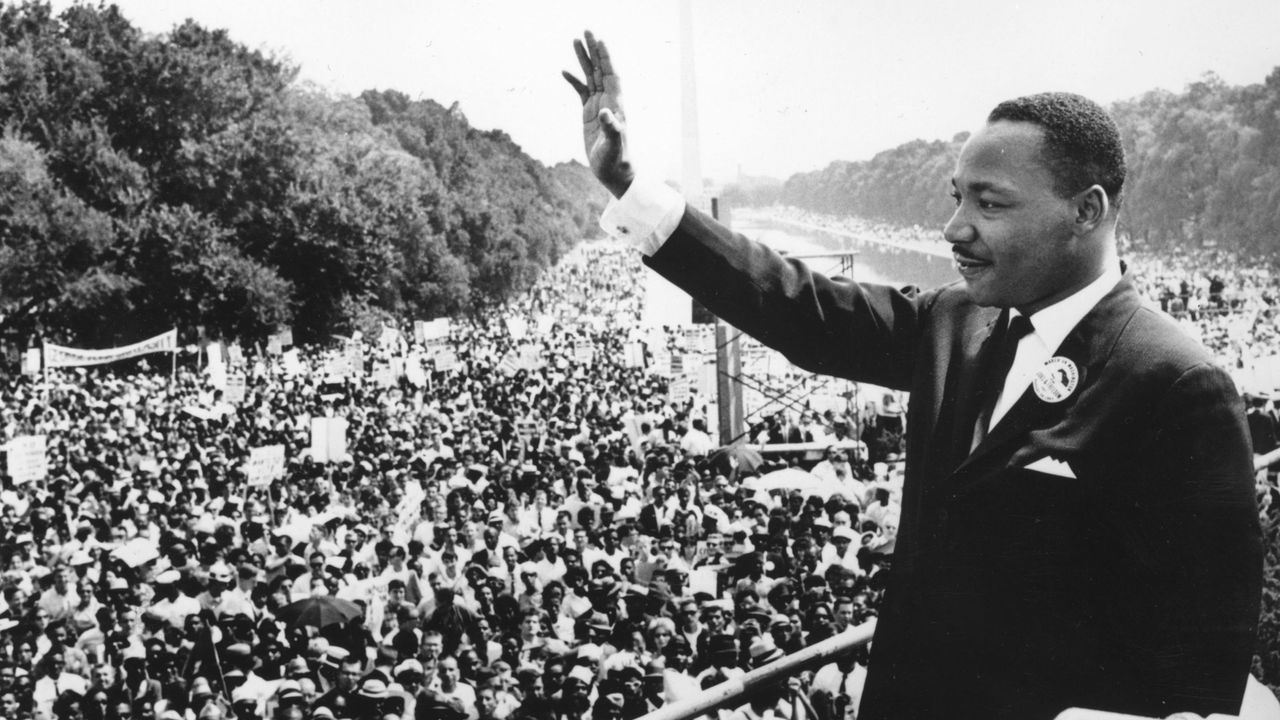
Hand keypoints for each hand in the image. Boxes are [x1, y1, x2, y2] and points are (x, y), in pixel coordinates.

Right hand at [563, 31, 633, 197]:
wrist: (613, 171)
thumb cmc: (616, 159)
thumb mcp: (613, 145)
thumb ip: (611, 128)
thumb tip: (605, 113)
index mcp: (616, 104)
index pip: (611, 75)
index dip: (606, 58)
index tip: (600, 41)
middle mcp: (608, 101)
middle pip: (601, 70)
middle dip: (593, 50)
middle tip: (586, 31)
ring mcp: (598, 105)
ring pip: (591, 77)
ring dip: (583, 59)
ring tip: (575, 41)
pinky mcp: (589, 114)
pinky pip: (581, 91)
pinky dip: (573, 81)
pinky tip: (564, 71)